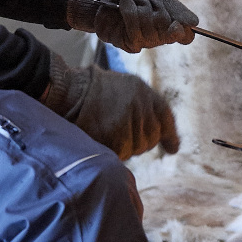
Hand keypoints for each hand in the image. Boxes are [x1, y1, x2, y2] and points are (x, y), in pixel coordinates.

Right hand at [48, 58, 178, 158]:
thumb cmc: (90, 92)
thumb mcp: (122, 88)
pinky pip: (123, 153)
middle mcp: (140, 103)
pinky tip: (102, 140)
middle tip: (121, 136)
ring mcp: (130, 119)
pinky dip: (114, 152)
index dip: (170, 134)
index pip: (164, 115)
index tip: (173, 148)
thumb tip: (161, 135)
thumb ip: (141, 106)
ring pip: (138, 147)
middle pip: (152, 136)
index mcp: (142, 90)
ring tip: (107, 132)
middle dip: (141, 142)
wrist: (68, 92)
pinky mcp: (116, 134)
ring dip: (126, 147)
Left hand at [67, 0, 197, 53]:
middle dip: (152, 3)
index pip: (185, 36)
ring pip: (146, 22)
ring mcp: (141, 42)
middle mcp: (157, 39)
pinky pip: (130, 24)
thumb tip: (194, 23)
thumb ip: (176, 9)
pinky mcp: (124, 43)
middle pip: (164, 23)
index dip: (182, 32)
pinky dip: (127, 5)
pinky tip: (122, 2)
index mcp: (169, 27)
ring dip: (139, 2)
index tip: (176, 24)